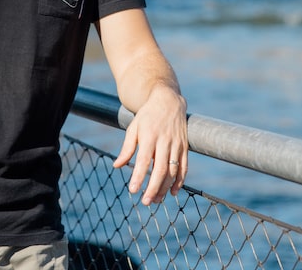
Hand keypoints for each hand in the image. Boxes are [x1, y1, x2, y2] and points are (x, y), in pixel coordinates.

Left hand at [113, 85, 188, 205]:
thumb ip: (127, 147)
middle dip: (154, 188)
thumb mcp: (133, 127)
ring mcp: (176, 144)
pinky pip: (184, 167)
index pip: (144, 160)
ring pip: (173, 171)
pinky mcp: (185, 147)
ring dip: (165, 187)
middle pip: (160, 169)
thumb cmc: (147, 116)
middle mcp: (164, 141)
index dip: (139, 176)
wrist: (169, 101)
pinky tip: (173, 192)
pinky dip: (180, 181)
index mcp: (149, 136)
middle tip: (145, 201)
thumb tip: (117, 166)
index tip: (133, 190)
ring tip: (156, 200)